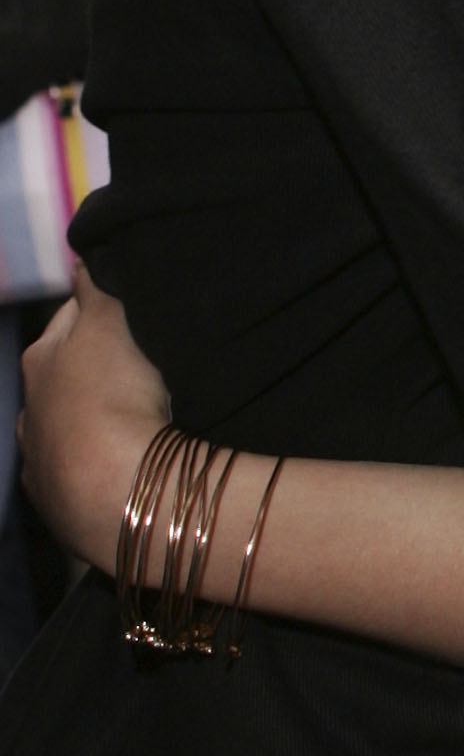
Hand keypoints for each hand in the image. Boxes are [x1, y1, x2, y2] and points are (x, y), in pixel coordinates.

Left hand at [17, 269, 170, 571]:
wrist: (115, 490)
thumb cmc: (114, 396)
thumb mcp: (111, 324)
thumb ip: (97, 287)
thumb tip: (85, 257)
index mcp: (41, 358)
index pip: (71, 316)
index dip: (101, 308)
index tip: (134, 308)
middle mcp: (30, 407)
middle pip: (66, 371)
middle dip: (94, 363)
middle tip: (142, 360)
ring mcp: (39, 455)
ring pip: (66, 422)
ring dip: (92, 415)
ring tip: (135, 414)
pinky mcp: (55, 498)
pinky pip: (74, 468)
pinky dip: (93, 459)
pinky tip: (118, 459)